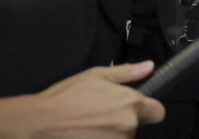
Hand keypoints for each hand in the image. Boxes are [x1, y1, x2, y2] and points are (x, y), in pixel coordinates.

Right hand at [30, 61, 164, 138]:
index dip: (149, 109)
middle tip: (99, 115)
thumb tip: (150, 67)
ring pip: (121, 137)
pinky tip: (85, 135)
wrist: (40, 122)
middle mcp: (128, 124)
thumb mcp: (97, 75)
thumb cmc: (67, 96)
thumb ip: (127, 72)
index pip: (158, 112)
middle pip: (135, 125)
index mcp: (130, 103)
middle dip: (122, 121)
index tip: (137, 109)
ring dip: (110, 134)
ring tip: (89, 126)